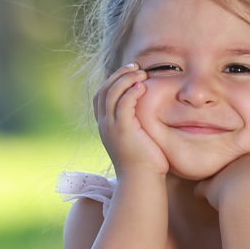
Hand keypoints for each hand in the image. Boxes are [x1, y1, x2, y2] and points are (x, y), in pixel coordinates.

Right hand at [95, 64, 169, 178]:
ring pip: (111, 93)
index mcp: (106, 127)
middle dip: (118, 75)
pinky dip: (131, 91)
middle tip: (136, 66)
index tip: (130, 73)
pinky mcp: (122, 130)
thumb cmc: (144, 165)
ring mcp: (111, 128)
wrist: (141, 181)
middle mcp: (104, 125)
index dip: (113, 81)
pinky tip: (143, 86)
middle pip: (103, 90)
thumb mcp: (137, 140)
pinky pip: (122, 104)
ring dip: (125, 79)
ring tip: (141, 72)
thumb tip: (149, 115)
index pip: (101, 96)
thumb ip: (137, 125)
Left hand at [194, 152, 249, 211]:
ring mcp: (222, 172)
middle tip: (235, 177)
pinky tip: (201, 196)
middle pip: (235, 162)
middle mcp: (236, 160)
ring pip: (217, 172)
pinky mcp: (211, 185)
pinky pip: (203, 187)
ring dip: (217, 178)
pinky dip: (202, 192)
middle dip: (235, 168)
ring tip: (218, 185)